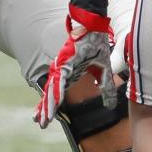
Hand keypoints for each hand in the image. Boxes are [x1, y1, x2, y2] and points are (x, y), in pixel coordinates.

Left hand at [34, 6, 114, 128]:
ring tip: (42, 118)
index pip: (59, 93)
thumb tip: (111, 105)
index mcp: (71, 74)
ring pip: (53, 90)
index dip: (53, 105)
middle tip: (40, 124)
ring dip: (48, 105)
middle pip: (52, 94)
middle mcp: (64, 72)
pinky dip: (56, 91)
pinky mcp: (65, 61)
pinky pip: (60, 80)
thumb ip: (106, 88)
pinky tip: (53, 102)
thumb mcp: (105, 71)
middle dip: (45, 110)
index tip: (47, 118)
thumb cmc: (97, 45)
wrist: (95, 27)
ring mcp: (63, 67)